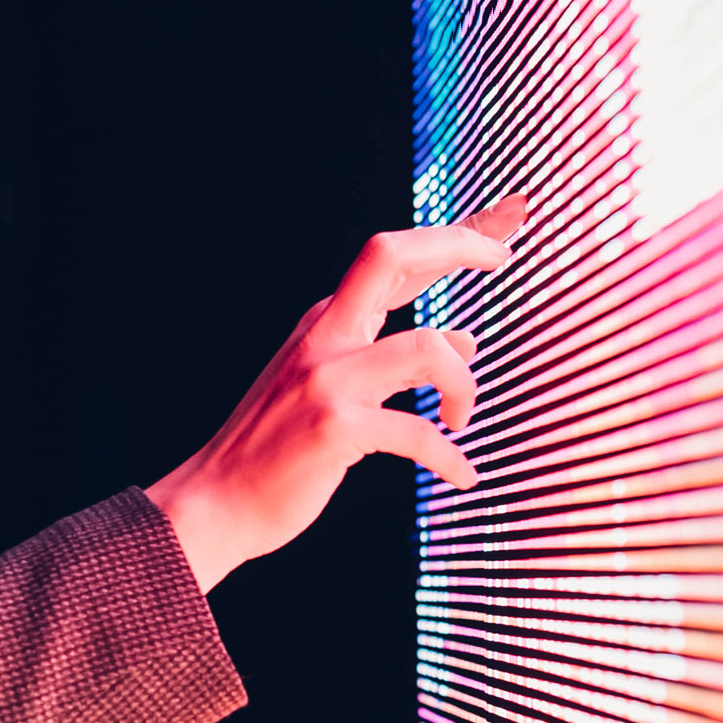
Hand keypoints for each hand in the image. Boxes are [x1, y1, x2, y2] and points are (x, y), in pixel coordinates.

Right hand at [145, 197, 527, 592]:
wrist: (214, 503)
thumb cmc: (277, 452)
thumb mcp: (333, 389)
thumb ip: (394, 358)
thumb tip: (466, 340)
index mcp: (325, 323)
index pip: (393, 258)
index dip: (454, 232)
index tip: (508, 219)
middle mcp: (324, 337)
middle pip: (391, 255)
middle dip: (458, 243)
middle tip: (505, 260)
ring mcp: (327, 379)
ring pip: (428, 348)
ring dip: (464, 385)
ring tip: (461, 420)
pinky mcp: (335, 428)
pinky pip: (418, 433)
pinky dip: (450, 457)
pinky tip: (462, 475)